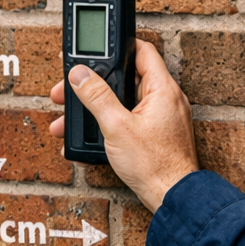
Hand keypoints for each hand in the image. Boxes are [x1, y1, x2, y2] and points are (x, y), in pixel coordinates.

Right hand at [49, 40, 198, 210]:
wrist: (171, 197)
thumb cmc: (153, 165)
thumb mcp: (116, 127)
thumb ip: (96, 97)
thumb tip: (79, 74)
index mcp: (162, 89)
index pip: (141, 50)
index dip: (117, 47)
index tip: (95, 50)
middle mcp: (167, 99)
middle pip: (128, 77)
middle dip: (97, 83)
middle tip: (73, 88)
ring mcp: (164, 118)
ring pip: (126, 101)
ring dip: (99, 106)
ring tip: (73, 116)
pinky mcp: (159, 134)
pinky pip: (132, 119)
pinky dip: (112, 122)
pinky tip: (93, 134)